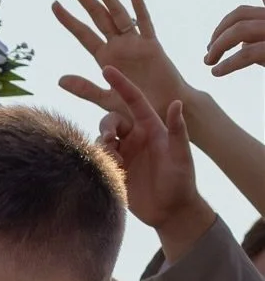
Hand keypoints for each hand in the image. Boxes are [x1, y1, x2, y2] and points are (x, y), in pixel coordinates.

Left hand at [54, 0, 186, 122]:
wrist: (164, 112)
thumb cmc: (137, 108)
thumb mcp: (107, 100)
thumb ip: (85, 89)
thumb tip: (59, 79)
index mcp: (104, 58)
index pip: (82, 34)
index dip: (68, 19)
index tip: (54, 3)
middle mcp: (117, 46)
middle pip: (96, 16)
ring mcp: (134, 42)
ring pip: (117, 13)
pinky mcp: (152, 45)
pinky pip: (144, 21)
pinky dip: (138, 4)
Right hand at [97, 66, 216, 257]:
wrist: (170, 211)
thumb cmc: (181, 181)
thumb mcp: (181, 155)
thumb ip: (178, 130)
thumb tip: (177, 103)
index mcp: (150, 127)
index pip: (133, 101)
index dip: (121, 85)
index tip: (106, 69)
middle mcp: (134, 137)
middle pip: (111, 121)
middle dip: (106, 127)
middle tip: (109, 142)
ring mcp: (123, 153)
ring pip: (101, 140)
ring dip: (103, 148)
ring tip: (115, 164)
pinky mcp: (113, 170)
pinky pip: (97, 159)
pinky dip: (98, 162)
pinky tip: (109, 172)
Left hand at [204, 0, 264, 76]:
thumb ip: (258, 40)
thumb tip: (239, 44)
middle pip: (240, 14)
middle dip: (219, 31)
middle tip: (208, 51)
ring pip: (239, 30)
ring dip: (218, 47)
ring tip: (209, 62)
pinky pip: (246, 53)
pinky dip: (227, 64)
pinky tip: (217, 72)